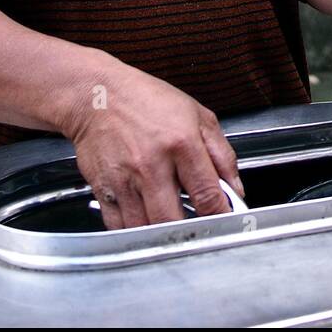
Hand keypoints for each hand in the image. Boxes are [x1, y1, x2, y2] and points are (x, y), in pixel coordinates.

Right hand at [61, 61, 242, 228]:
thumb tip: (235, 189)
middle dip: (190, 233)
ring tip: (171, 224)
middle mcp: (152, 165)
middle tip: (198, 229)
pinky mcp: (103, 190)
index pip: (208, 195)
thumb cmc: (147, 101)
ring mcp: (125, 180)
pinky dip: (134, 233)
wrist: (97, 95)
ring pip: (146, 230)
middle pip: (174, 222)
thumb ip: (222, 155)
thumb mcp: (198, 116)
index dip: (221, 216)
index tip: (224, 222)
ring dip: (161, 237)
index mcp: (182, 144)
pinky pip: (119, 228)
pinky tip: (146, 221)